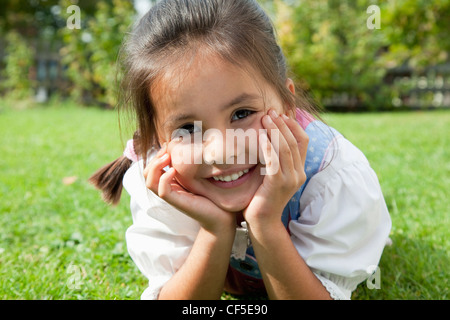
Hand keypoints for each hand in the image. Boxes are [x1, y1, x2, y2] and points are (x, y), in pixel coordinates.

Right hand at [143, 144, 235, 233]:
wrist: (222, 215)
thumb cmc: (213, 194)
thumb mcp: (199, 174)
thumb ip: (190, 164)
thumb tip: (187, 144)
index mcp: (170, 183)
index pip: (151, 168)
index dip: (156, 154)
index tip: (168, 145)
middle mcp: (168, 189)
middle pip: (147, 174)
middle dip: (154, 158)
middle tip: (167, 150)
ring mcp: (172, 197)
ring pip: (150, 182)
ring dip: (155, 166)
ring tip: (167, 157)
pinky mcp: (179, 203)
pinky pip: (163, 191)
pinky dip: (165, 178)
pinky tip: (174, 170)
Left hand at [243, 109, 308, 228]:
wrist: (262, 221)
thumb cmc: (263, 197)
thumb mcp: (272, 174)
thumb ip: (274, 159)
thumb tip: (267, 138)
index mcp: (299, 170)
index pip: (303, 141)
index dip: (294, 125)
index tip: (281, 113)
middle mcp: (298, 173)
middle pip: (294, 141)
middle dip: (282, 124)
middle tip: (270, 112)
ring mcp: (289, 179)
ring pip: (286, 148)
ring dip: (275, 131)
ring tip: (265, 118)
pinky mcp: (277, 184)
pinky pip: (274, 161)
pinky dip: (268, 147)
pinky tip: (261, 137)